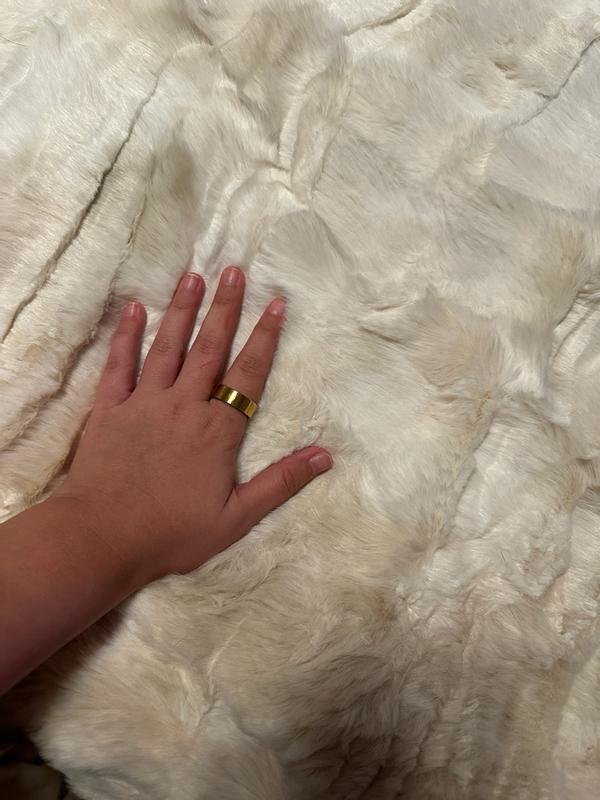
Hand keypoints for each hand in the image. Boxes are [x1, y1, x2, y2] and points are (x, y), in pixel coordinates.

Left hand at [53, 266, 331, 585]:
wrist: (103, 537)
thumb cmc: (172, 531)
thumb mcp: (237, 516)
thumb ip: (281, 482)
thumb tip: (325, 456)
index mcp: (217, 430)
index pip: (248, 374)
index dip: (265, 337)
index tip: (277, 303)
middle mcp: (183, 405)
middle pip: (209, 348)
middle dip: (225, 308)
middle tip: (234, 270)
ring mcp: (144, 402)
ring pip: (167, 346)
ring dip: (182, 310)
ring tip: (194, 276)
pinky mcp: (109, 408)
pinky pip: (119, 364)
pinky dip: (127, 336)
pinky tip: (135, 309)